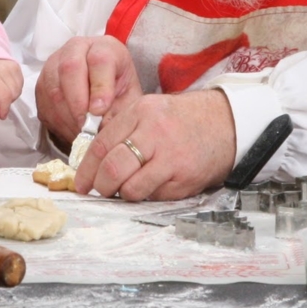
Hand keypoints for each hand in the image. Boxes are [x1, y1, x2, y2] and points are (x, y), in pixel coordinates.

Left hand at [0, 58, 23, 118]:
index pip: (4, 96)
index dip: (4, 109)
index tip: (1, 115)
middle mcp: (2, 69)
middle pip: (12, 94)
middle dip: (5, 103)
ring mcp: (11, 67)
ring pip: (18, 91)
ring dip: (10, 97)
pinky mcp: (16, 67)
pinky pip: (20, 84)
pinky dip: (14, 90)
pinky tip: (4, 87)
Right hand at [34, 35, 142, 148]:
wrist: (102, 94)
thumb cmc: (119, 94)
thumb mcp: (129, 100)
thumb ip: (119, 111)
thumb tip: (99, 126)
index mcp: (105, 48)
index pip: (99, 60)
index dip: (99, 87)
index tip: (100, 110)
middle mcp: (77, 49)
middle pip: (70, 68)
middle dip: (78, 102)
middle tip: (87, 126)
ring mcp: (55, 63)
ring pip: (54, 87)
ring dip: (67, 115)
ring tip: (81, 132)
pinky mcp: (42, 82)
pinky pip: (43, 102)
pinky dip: (57, 121)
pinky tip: (71, 129)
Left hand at [72, 89, 235, 201]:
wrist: (225, 123)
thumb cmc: (182, 120)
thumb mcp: (150, 111)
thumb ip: (123, 130)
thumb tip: (93, 161)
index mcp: (141, 112)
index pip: (102, 144)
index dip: (87, 168)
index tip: (81, 181)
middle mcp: (154, 132)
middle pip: (113, 168)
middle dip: (101, 185)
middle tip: (100, 189)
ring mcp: (171, 156)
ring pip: (131, 188)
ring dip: (124, 194)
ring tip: (128, 188)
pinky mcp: (184, 178)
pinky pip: (154, 196)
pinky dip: (149, 195)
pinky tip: (155, 184)